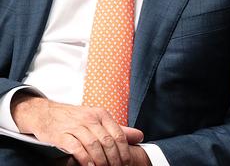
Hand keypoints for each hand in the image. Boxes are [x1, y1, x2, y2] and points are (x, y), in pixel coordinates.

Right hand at [11, 93, 143, 165]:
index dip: (124, 150)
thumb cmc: (74, 118)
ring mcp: (75, 126)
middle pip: (107, 141)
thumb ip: (118, 129)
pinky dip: (84, 158)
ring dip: (101, 160)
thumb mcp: (98, 119)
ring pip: (93, 144)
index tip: (126, 163)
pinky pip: (76, 147)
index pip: (118, 134)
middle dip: (114, 158)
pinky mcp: (61, 134)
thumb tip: (140, 136)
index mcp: (101, 114)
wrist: (45, 113)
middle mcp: (90, 119)